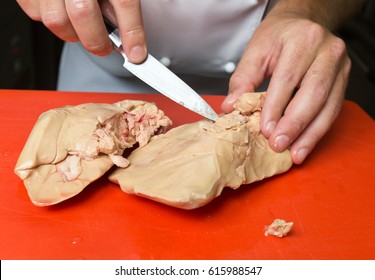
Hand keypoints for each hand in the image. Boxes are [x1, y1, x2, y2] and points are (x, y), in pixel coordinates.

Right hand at [16, 0, 146, 61]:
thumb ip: (118, 3)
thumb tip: (127, 33)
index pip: (124, 2)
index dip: (132, 32)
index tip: (137, 54)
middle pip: (83, 13)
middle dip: (97, 41)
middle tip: (104, 48)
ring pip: (57, 20)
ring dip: (72, 34)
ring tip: (82, 30)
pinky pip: (36, 14)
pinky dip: (51, 21)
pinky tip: (62, 14)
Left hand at [222, 12, 350, 163]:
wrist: (302, 23)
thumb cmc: (278, 36)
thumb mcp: (256, 50)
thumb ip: (243, 79)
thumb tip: (232, 107)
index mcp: (303, 40)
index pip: (287, 79)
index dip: (275, 107)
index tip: (265, 129)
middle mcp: (327, 52)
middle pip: (313, 94)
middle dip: (295, 124)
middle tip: (278, 144)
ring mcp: (339, 67)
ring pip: (328, 106)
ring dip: (310, 134)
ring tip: (295, 153)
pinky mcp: (343, 80)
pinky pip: (333, 110)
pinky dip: (318, 130)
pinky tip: (305, 144)